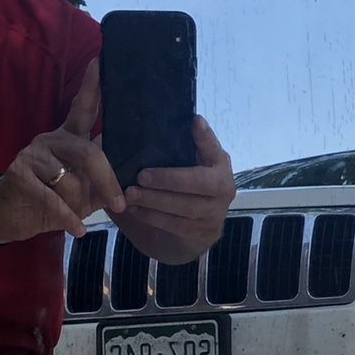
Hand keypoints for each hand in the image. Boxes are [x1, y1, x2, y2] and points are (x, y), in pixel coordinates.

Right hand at [0, 59, 123, 244]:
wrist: (10, 217)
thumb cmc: (51, 201)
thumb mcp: (84, 192)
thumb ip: (105, 183)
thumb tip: (134, 182)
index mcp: (69, 138)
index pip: (83, 108)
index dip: (92, 86)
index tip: (101, 62)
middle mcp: (51, 140)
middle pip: (88, 151)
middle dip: (108, 180)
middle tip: (120, 203)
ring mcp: (33, 154)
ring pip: (70, 179)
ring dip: (78, 204)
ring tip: (78, 218)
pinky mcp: (19, 173)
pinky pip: (52, 197)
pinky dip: (67, 217)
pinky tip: (75, 229)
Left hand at [119, 117, 236, 262]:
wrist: (196, 229)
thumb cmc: (184, 188)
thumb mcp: (183, 165)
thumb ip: (173, 148)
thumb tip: (140, 127)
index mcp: (219, 163)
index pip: (214, 147)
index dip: (205, 136)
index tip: (194, 121)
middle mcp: (223, 186)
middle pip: (199, 181)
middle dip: (169, 178)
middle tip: (141, 176)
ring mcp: (215, 212)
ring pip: (186, 207)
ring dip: (155, 200)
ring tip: (131, 194)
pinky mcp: (202, 232)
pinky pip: (176, 225)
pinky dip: (152, 217)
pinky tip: (134, 209)